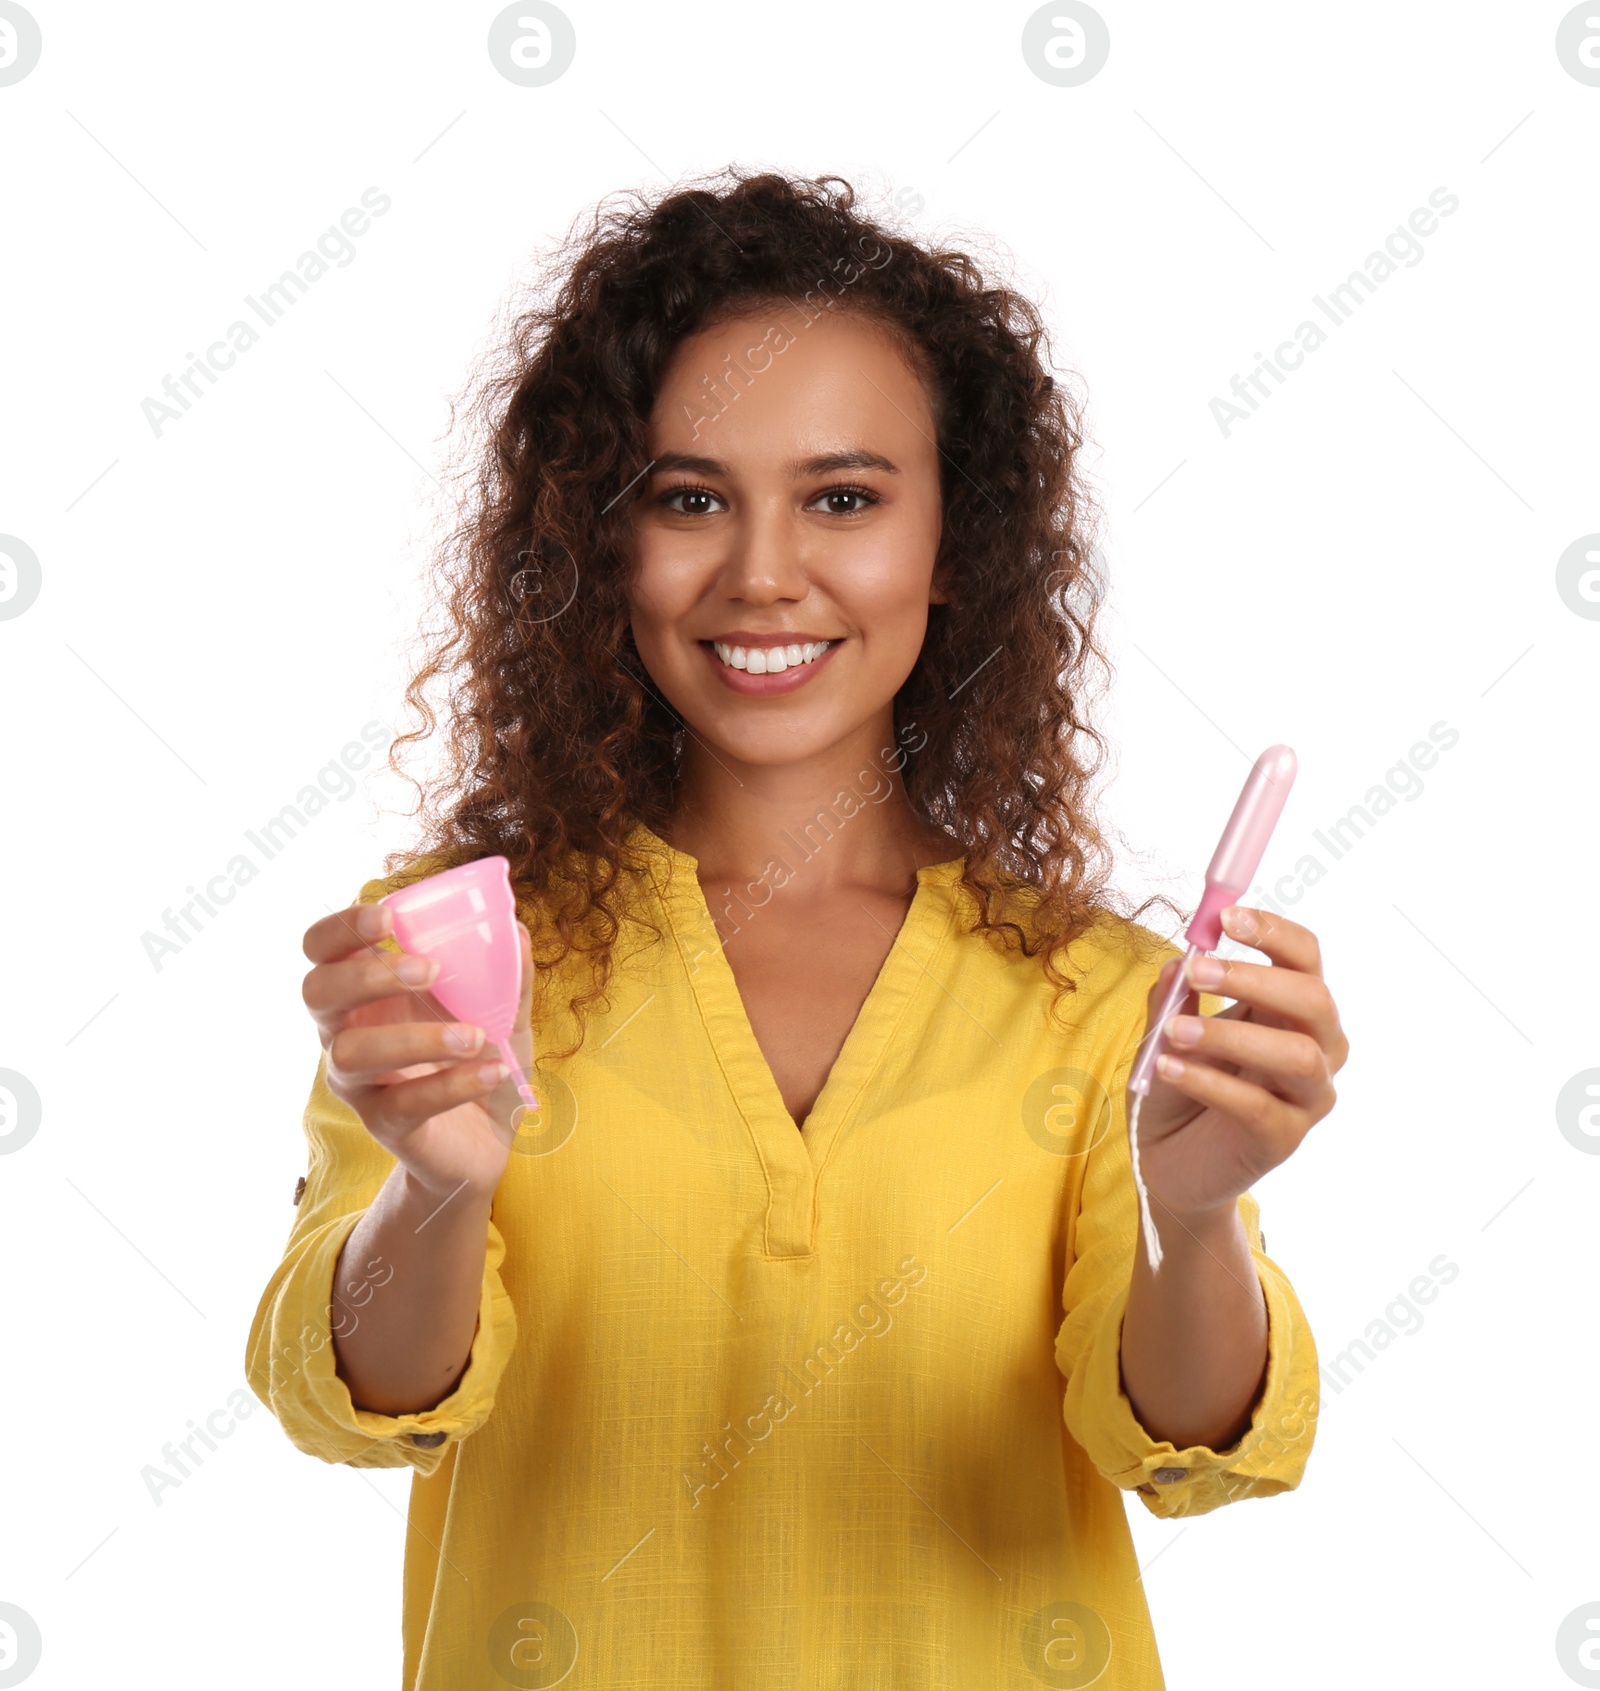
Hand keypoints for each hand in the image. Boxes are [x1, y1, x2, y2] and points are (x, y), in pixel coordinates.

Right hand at [300, 898, 536, 1203]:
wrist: (489, 1141)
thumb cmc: (481, 1060)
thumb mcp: (504, 1012)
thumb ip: (508, 974)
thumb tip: (514, 928)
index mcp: (369, 991)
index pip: (323, 949)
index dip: (341, 927)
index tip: (387, 917)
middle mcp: (349, 1031)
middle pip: (318, 992)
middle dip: (367, 974)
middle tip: (429, 970)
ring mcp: (360, 1081)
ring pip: (351, 1052)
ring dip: (414, 1038)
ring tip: (475, 1036)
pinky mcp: (384, 1124)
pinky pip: (403, 1103)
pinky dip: (451, 1085)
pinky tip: (493, 1072)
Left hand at [1131, 905, 1346, 1225]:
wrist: (1165, 1161)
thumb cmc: (1178, 1086)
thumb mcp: (1165, 1032)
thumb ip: (1172, 997)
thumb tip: (1176, 961)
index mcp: (1288, 1010)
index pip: (1305, 957)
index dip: (1273, 932)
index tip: (1225, 917)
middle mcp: (1314, 1048)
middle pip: (1314, 999)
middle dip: (1255, 979)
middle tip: (1197, 971)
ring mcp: (1305, 1097)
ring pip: (1298, 1055)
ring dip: (1230, 1034)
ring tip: (1172, 1032)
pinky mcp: (1284, 1139)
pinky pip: (1258, 1106)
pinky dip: (1210, 1082)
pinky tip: (1168, 1069)